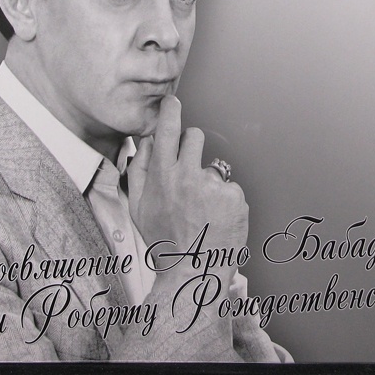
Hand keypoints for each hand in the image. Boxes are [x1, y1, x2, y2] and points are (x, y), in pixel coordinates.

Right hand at [127, 96, 248, 288]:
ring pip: (213, 165)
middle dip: (191, 146)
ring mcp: (214, 186)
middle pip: (195, 136)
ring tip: (203, 209)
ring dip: (208, 180)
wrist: (194, 273)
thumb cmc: (165, 242)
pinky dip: (225, 200)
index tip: (172, 101)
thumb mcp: (139, 208)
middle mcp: (188, 177)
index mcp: (163, 177)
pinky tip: (217, 219)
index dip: (169, 111)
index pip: (166, 131)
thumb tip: (144, 143)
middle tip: (188, 170)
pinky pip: (229, 187)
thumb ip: (138, 171)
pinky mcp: (235, 197)